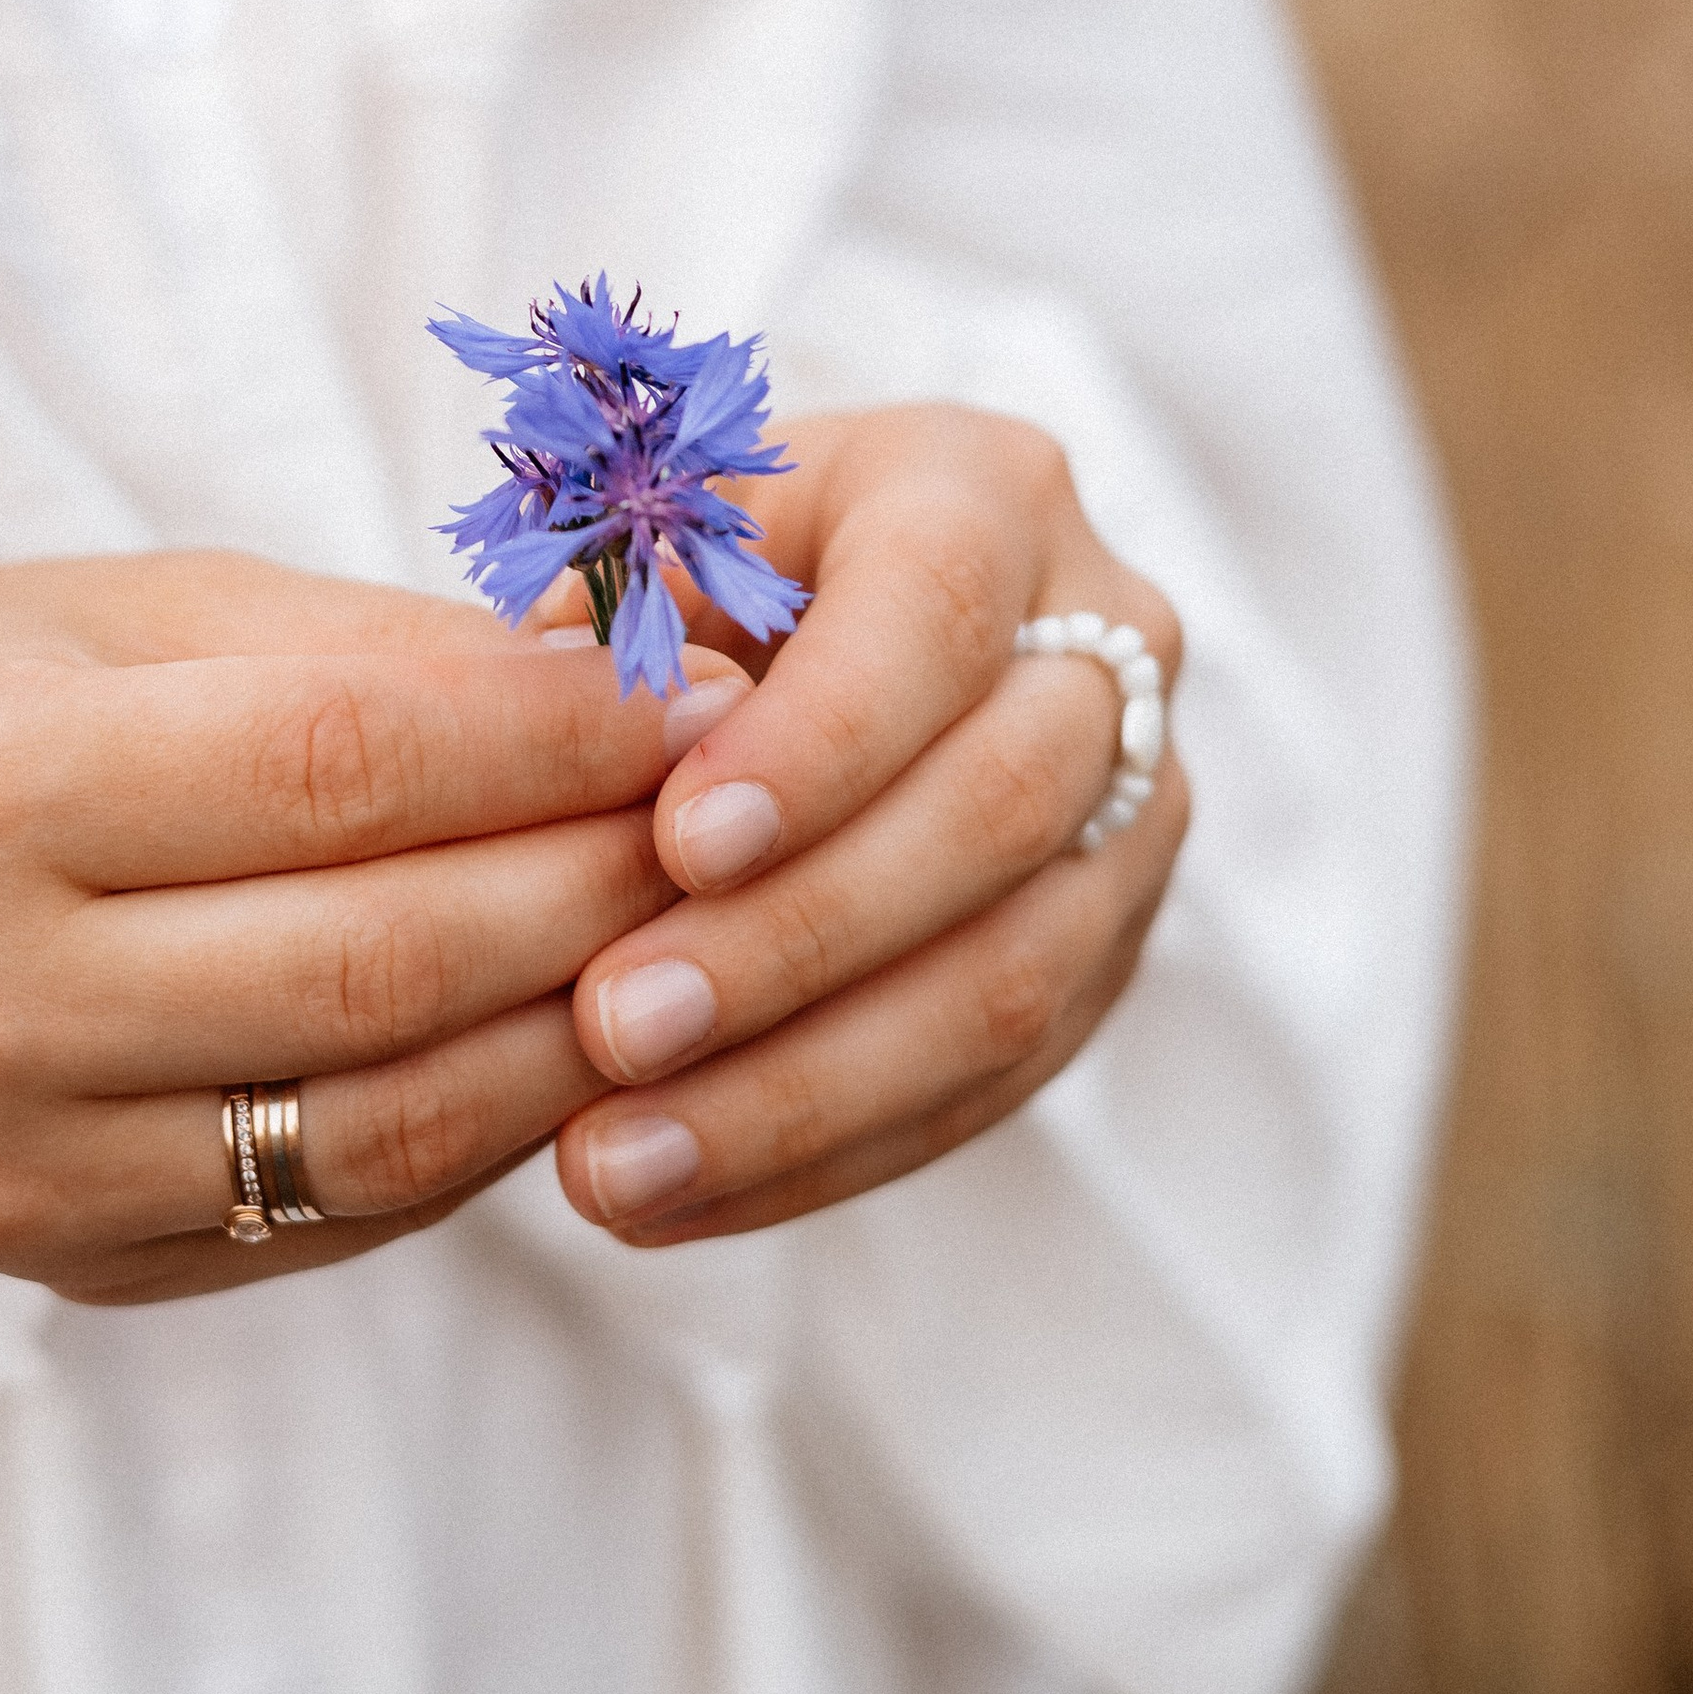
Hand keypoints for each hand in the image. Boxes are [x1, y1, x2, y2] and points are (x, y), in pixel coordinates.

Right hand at [0, 554, 737, 1304]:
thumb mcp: (117, 613)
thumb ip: (360, 657)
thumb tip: (637, 689)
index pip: (328, 767)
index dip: (548, 733)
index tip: (699, 687)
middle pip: (378, 963)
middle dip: (602, 881)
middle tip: (745, 814)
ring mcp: (5, 1171)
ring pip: (388, 1123)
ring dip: (584, 1028)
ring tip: (699, 932)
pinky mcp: (66, 1268)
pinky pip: (346, 1211)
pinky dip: (491, 1122)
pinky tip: (572, 1032)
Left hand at [543, 411, 1185, 1243]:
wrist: (795, 648)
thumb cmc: (685, 578)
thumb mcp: (632, 541)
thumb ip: (606, 611)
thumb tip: (564, 713)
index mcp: (984, 494)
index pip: (938, 613)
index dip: (821, 742)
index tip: (675, 843)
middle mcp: (1102, 643)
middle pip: (994, 810)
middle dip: (797, 937)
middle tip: (613, 1028)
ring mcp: (1128, 815)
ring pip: (1011, 978)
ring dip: (803, 1089)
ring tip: (615, 1165)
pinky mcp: (1103, 957)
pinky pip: (989, 1087)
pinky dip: (825, 1153)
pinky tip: (673, 1199)